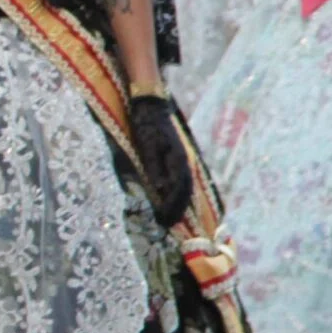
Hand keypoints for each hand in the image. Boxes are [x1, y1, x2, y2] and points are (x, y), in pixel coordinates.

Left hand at [127, 95, 193, 227]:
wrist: (151, 106)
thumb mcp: (147, 146)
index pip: (179, 190)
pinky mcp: (176, 159)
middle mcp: (185, 162)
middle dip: (177, 211)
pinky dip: (177, 194)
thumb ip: (154, 166)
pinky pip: (180, 181)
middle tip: (167, 226)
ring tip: (169, 219)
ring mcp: (182, 160)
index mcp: (179, 160)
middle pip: (185, 192)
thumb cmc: (146, 125)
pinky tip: (171, 202)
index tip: (165, 221)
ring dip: (179, 205)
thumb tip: (161, 188)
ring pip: (185, 188)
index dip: (173, 207)